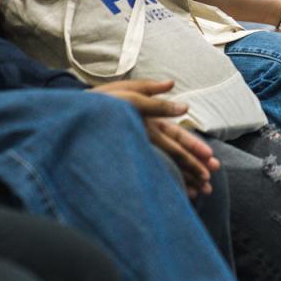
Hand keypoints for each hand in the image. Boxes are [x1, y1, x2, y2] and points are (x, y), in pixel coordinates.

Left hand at [91, 79, 216, 196]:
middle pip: (175, 155)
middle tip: (211, 181)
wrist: (70, 117)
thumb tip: (173, 84)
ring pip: (166, 167)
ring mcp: (137, 151)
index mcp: (149, 122)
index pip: (177, 137)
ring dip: (185, 179)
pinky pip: (150, 174)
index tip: (210, 159)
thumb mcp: (127, 94)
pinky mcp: (128, 162)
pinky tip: (178, 196)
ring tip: (203, 192)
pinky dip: (165, 185)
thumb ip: (151, 94)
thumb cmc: (98, 104)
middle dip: (195, 168)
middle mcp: (146, 139)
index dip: (194, 147)